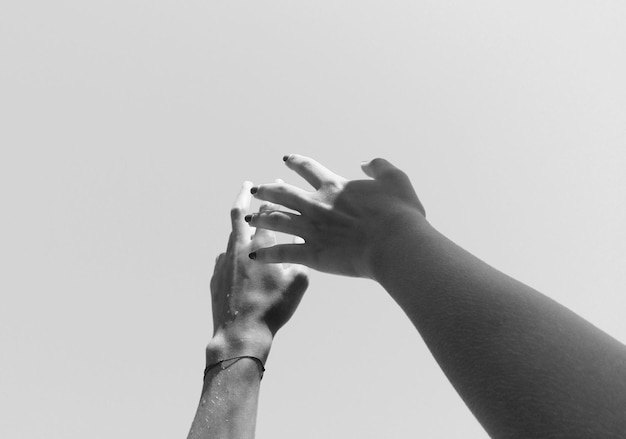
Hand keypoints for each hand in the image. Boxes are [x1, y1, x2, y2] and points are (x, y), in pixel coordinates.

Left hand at [209, 181, 308, 360]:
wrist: (241, 332)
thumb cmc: (274, 308)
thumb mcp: (298, 280)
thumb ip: (300, 255)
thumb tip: (300, 238)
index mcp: (262, 245)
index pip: (268, 212)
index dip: (274, 196)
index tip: (277, 184)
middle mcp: (239, 248)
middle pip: (239, 213)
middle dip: (243, 195)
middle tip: (247, 185)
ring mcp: (224, 261)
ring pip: (231, 236)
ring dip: (240, 226)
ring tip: (247, 223)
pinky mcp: (216, 276)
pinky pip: (224, 257)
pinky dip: (233, 252)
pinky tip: (238, 257)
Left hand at [248, 155, 425, 278]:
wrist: (394, 244)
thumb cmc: (399, 214)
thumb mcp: (395, 179)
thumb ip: (379, 166)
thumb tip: (365, 162)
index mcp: (334, 186)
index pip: (309, 168)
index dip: (296, 162)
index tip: (286, 159)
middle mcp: (317, 205)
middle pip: (282, 194)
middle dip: (267, 190)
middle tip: (256, 190)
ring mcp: (312, 229)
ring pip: (276, 220)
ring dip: (260, 218)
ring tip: (249, 218)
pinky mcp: (312, 254)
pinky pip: (282, 252)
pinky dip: (266, 254)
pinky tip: (254, 255)